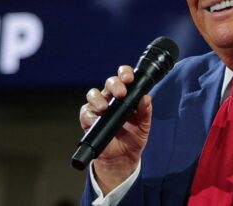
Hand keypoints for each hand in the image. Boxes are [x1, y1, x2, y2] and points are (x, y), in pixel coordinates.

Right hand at [79, 65, 151, 193]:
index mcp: (126, 95)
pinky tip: (95, 119)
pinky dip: (89, 115)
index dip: (125, 73)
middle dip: (114, 85)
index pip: (124, 77)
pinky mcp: (89, 119)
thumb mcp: (143, 126)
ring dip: (98, 99)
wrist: (122, 159)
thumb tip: (146, 98)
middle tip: (120, 93)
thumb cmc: (133, 138)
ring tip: (104, 108)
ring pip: (94, 94)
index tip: (129, 79)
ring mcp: (99, 107)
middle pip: (109, 83)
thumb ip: (146, 112)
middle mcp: (111, 98)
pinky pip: (86, 112)